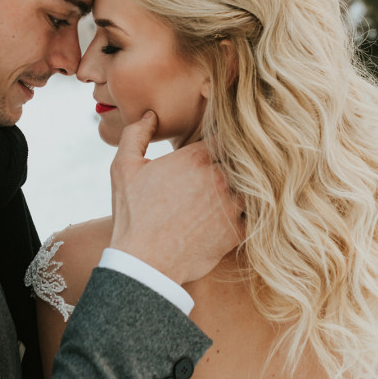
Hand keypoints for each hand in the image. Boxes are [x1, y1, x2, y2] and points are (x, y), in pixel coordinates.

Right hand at [108, 111, 243, 284]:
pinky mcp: (237, 232)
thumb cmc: (132, 215)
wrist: (144, 263)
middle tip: (227, 170)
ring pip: (252, 186)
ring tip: (232, 192)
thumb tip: (150, 115)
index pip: (225, 137)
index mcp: (196, 157)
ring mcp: (232, 205)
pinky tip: (235, 215)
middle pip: (241, 160)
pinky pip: (254, 215)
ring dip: (245, 187)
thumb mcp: (123, 168)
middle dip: (235, 163)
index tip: (216, 149)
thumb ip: (136, 134)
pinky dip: (247, 214)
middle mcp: (219, 178)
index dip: (222, 142)